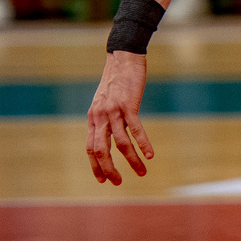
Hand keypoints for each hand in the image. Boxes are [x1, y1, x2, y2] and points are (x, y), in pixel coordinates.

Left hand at [86, 51, 154, 184]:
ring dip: (132, 161)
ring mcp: (114, 111)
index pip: (90, 148)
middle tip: (118, 182)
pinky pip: (136, 129)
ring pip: (121, 143)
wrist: (123, 58)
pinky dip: (143, 144)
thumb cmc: (116, 79)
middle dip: (109, 169)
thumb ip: (103, 117)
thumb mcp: (103, 100)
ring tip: (142, 172)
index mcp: (93, 117)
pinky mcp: (128, 105)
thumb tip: (108, 133)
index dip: (96, 166)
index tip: (103, 180)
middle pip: (101, 150)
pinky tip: (150, 154)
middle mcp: (100, 117)